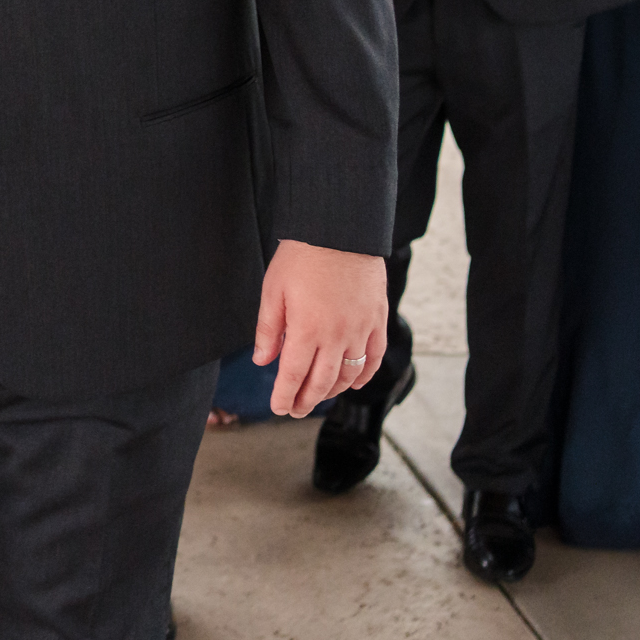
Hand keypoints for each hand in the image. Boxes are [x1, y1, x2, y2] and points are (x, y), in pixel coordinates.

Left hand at [253, 239, 387, 417]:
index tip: (279, 408)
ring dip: (332, 391)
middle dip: (306, 400)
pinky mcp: (377, 320)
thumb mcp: (273, 290)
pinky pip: (374, 358)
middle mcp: (336, 336)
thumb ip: (268, 329)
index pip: (293, 376)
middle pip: (321, 382)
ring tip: (318, 396)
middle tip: (295, 409)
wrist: (340, 229)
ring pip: (348, 375)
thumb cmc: (301, 256)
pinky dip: (364, 375)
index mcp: (306, 329)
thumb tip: (262, 360)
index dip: (284, 396)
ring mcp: (360, 330)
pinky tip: (354, 382)